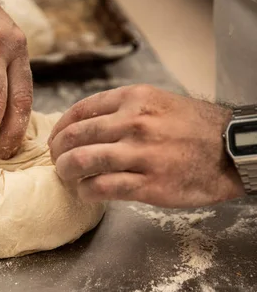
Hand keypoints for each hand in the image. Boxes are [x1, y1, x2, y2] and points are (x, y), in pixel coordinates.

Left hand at [47, 84, 244, 207]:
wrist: (233, 150)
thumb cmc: (193, 128)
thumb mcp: (159, 103)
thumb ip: (123, 109)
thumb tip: (84, 123)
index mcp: (135, 99)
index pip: (80, 111)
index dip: (60, 128)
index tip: (56, 139)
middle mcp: (135, 123)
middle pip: (75, 136)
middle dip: (57, 151)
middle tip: (57, 160)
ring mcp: (142, 154)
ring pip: (82, 161)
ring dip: (66, 171)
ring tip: (67, 176)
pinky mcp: (149, 184)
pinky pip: (101, 187)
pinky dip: (85, 191)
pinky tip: (85, 192)